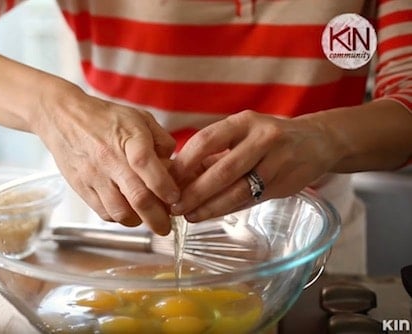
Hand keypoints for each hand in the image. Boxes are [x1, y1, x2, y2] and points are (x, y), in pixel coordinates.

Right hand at [34, 87, 179, 234]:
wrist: (63, 118)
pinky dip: (118, 218)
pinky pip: (103, 213)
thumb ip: (162, 140)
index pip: (146, 165)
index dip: (165, 186)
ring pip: (120, 212)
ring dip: (138, 221)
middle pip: (137, 197)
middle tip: (165, 226)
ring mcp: (94, 176)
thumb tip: (174, 166)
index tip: (175, 198)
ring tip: (145, 218)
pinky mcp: (81, 187)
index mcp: (128, 137)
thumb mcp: (139, 118)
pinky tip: (126, 211)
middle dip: (157, 218)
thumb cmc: (103, 118)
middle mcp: (110, 159)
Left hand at [170, 110, 337, 221]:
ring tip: (190, 215)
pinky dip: (227, 209)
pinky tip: (210, 214)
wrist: (316, 142)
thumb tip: (176, 178)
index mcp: (243, 122)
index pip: (206, 140)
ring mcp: (277, 161)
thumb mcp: (241, 134)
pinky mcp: (285, 183)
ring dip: (210, 206)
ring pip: (238, 190)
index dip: (184, 162)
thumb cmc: (266, 139)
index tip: (167, 180)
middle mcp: (262, 138)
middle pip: (222, 169)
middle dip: (194, 191)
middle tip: (174, 206)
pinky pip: (250, 199)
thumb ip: (213, 154)